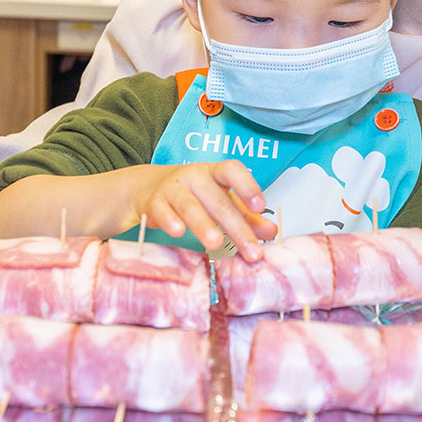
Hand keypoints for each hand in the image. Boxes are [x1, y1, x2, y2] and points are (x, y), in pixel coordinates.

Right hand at [134, 161, 277, 259]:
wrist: (150, 189)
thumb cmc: (194, 195)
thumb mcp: (222, 201)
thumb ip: (246, 216)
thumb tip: (271, 231)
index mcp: (215, 173)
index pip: (232, 170)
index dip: (247, 186)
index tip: (259, 207)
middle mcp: (194, 177)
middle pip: (218, 200)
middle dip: (237, 228)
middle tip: (251, 250)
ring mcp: (173, 188)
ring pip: (190, 206)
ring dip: (203, 225)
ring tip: (215, 242)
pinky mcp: (154, 203)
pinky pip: (162, 212)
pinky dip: (170, 221)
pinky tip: (178, 233)